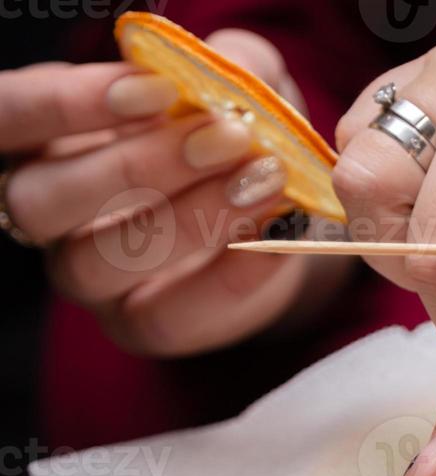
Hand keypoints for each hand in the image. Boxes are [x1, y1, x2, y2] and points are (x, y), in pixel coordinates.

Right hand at [0, 32, 348, 356]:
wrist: (283, 213)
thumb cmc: (237, 135)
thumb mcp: (239, 85)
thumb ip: (231, 65)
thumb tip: (227, 69)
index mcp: (45, 137)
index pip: (8, 116)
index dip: (66, 104)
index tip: (154, 90)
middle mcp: (48, 211)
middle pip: (41, 200)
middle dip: (138, 167)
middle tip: (228, 138)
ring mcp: (89, 277)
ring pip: (94, 262)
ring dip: (184, 221)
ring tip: (261, 183)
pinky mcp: (141, 325)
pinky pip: (165, 317)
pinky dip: (228, 276)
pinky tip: (277, 235)